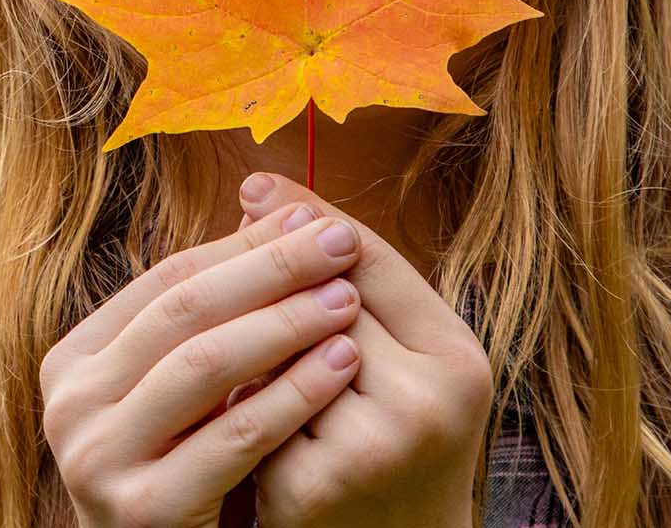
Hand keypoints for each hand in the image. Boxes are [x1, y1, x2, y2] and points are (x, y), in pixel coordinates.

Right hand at [39, 198, 368, 527]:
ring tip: (346, 299)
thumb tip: (283, 211)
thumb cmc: (186, 474)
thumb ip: (209, 318)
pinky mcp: (142, 510)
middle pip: (185, 312)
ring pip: (205, 365)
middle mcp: (71, 404)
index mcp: (73, 361)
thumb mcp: (181, 393)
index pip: (166, 280)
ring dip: (284, 323)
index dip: (243, 244)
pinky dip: (292, 395)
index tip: (310, 217)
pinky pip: (232, 436)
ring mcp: (99, 458)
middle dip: (270, 269)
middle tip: (339, 242)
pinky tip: (339, 367)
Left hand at [230, 173, 492, 527]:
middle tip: (226, 242)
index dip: (310, 218)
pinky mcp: (310, 487)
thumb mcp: (401, 360)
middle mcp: (426, 403)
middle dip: (269, 275)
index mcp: (458, 359)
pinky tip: (213, 397)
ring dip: (241, 336)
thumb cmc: (390, 438)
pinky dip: (229, 400)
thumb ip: (352, 286)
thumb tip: (258, 193)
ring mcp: (370, 448)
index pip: (371, 259)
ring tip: (212, 323)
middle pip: (317, 299)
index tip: (255, 184)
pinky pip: (248, 410)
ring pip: (275, 352)